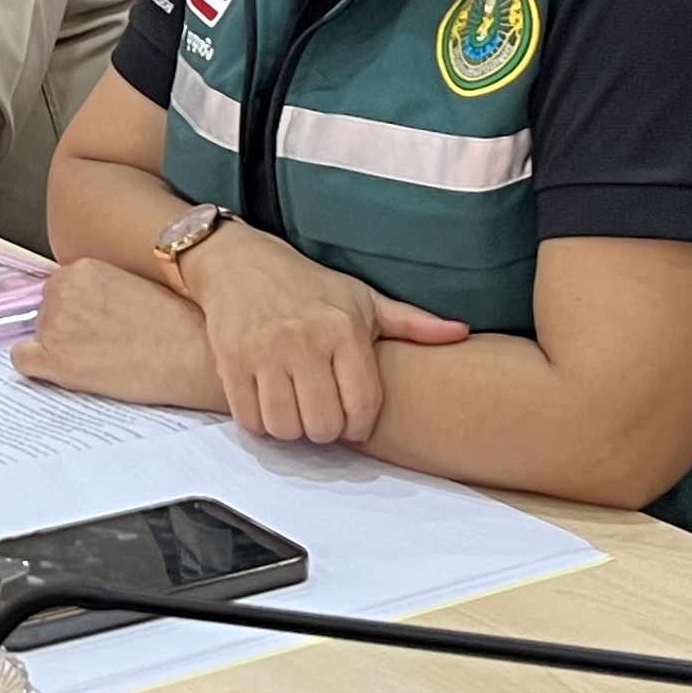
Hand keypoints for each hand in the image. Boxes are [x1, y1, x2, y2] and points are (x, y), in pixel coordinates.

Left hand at [12, 255, 222, 410]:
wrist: (192, 353)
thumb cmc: (176, 321)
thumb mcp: (134, 284)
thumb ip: (100, 289)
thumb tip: (86, 308)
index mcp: (82, 267)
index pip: (61, 288)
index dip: (79, 310)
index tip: (97, 323)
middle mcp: (62, 290)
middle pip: (46, 309)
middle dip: (68, 327)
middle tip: (102, 343)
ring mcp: (55, 325)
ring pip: (38, 334)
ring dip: (60, 347)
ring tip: (100, 358)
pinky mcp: (55, 360)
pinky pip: (23, 360)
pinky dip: (37, 366)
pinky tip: (63, 371)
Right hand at [178, 222, 467, 443]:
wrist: (238, 262)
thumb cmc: (305, 284)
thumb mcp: (361, 298)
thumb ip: (411, 322)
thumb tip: (460, 333)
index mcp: (343, 328)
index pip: (361, 407)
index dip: (359, 429)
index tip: (352, 424)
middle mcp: (304, 340)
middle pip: (323, 425)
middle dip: (324, 430)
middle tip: (320, 413)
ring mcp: (264, 352)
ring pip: (285, 427)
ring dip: (292, 429)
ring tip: (294, 410)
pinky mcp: (231, 361)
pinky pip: (249, 419)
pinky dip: (260, 422)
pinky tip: (267, 404)